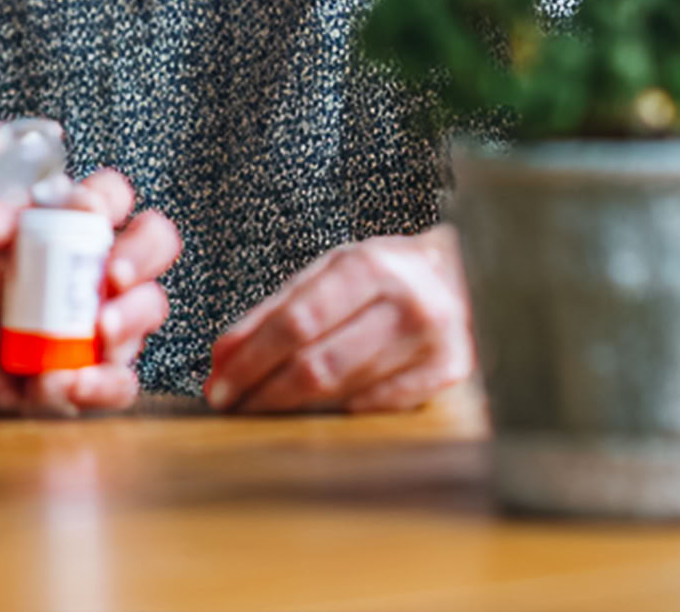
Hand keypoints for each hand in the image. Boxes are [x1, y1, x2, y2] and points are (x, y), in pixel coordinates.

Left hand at [0, 169, 181, 416]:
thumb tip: (23, 212)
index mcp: (74, 222)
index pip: (114, 196)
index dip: (110, 198)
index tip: (88, 210)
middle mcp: (100, 268)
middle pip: (155, 248)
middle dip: (142, 259)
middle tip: (113, 276)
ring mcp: (100, 321)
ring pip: (146, 315)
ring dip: (130, 322)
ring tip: (100, 332)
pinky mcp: (85, 374)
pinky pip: (116, 384)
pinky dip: (99, 385)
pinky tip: (67, 380)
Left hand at [203, 226, 471, 413]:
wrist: (461, 274)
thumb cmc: (380, 275)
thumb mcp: (326, 274)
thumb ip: (271, 313)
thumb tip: (221, 360)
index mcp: (368, 267)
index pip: (296, 323)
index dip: (251, 360)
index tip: (218, 386)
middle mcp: (406, 305)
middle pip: (317, 365)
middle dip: (263, 391)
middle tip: (229, 406)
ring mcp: (432, 343)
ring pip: (343, 393)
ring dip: (290, 408)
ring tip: (258, 410)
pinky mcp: (448, 375)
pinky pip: (375, 407)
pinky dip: (334, 413)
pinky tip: (311, 414)